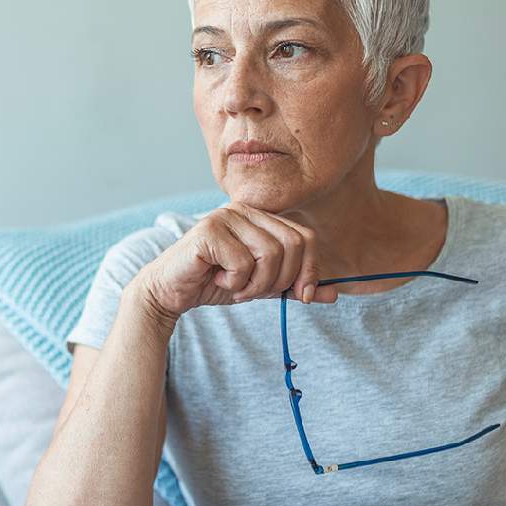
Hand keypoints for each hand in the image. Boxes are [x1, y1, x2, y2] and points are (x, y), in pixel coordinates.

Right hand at [136, 200, 338, 318]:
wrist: (171, 291)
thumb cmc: (216, 283)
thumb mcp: (263, 285)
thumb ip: (295, 286)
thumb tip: (335, 293)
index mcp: (261, 217)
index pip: (306, 237)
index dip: (309, 270)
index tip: (300, 296)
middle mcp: (245, 210)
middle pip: (292, 245)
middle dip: (280, 279)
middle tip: (257, 292)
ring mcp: (225, 216)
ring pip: (270, 254)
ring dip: (256, 284)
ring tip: (236, 287)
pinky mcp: (208, 231)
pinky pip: (242, 263)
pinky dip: (235, 282)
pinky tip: (218, 279)